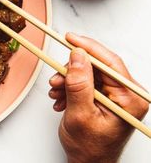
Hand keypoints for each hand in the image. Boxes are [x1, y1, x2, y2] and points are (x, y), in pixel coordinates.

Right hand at [49, 33, 148, 162]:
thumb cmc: (90, 148)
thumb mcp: (80, 115)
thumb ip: (79, 84)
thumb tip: (77, 56)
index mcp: (130, 99)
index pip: (110, 63)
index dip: (88, 47)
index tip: (69, 38)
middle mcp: (126, 95)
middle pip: (97, 66)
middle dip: (72, 70)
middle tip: (56, 77)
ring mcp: (116, 96)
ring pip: (88, 73)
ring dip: (68, 80)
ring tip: (57, 92)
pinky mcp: (106, 97)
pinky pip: (86, 82)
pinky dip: (70, 87)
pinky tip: (62, 97)